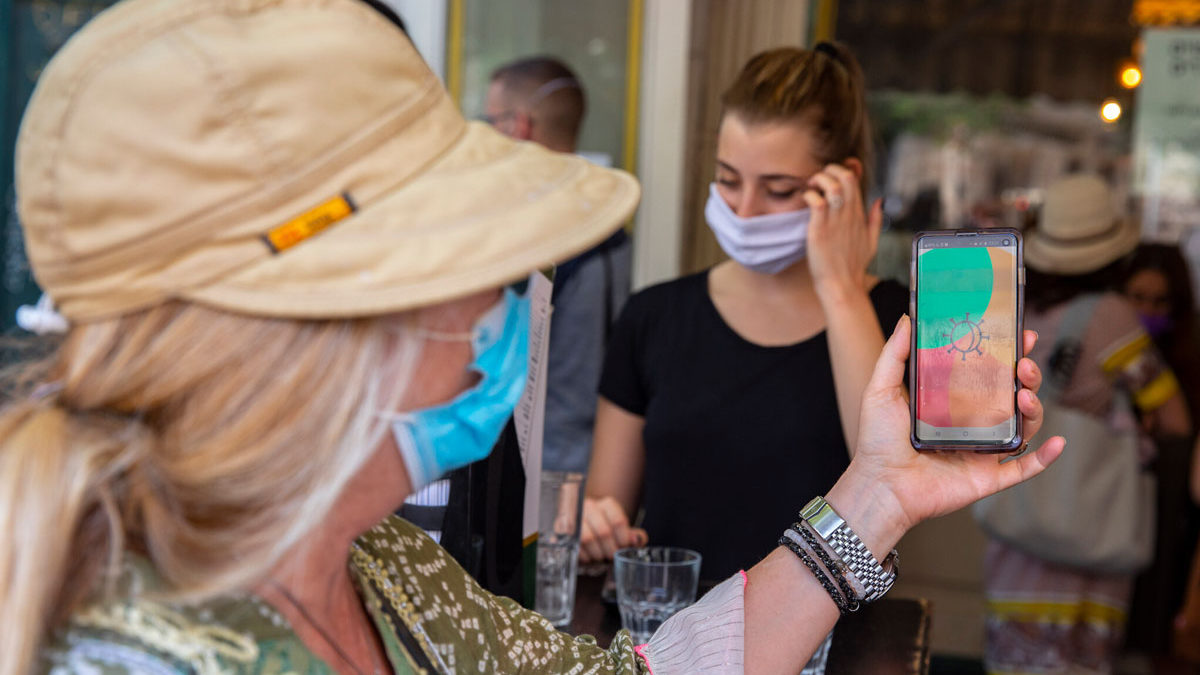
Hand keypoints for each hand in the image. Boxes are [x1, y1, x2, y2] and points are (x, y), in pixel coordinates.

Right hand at [579, 496, 646, 562]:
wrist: (580, 528)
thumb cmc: (603, 531)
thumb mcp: (621, 532)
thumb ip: (633, 536)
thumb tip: (638, 540)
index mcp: (607, 505)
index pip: (618, 521)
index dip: (623, 539)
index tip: (622, 547)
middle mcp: (589, 506)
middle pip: (604, 531)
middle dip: (610, 549)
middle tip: (611, 556)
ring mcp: (574, 516)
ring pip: (588, 538)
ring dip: (596, 553)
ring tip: (599, 556)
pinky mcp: (561, 527)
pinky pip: (574, 544)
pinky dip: (583, 555)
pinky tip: (588, 556)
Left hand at [804, 163, 881, 294]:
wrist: (842, 286)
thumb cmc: (853, 266)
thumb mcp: (871, 241)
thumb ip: (875, 219)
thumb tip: (879, 200)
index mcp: (858, 214)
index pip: (854, 179)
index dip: (843, 168)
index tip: (830, 175)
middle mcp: (849, 214)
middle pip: (846, 177)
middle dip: (830, 169)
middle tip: (817, 180)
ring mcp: (836, 222)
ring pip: (833, 186)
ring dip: (820, 180)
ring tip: (811, 187)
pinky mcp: (820, 231)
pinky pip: (817, 203)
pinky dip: (810, 196)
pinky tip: (805, 200)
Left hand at [831, 316, 1063, 549]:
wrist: (881, 485)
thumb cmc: (878, 440)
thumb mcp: (881, 389)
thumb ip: (895, 354)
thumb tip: (909, 318)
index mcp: (952, 401)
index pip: (988, 371)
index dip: (1007, 352)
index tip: (1020, 332)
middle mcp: (972, 423)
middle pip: (1012, 394)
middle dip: (1027, 375)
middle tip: (1023, 363)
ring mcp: (983, 449)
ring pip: (1024, 426)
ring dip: (1034, 407)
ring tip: (1024, 394)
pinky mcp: (988, 476)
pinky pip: (1025, 467)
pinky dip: (1046, 457)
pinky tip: (1059, 442)